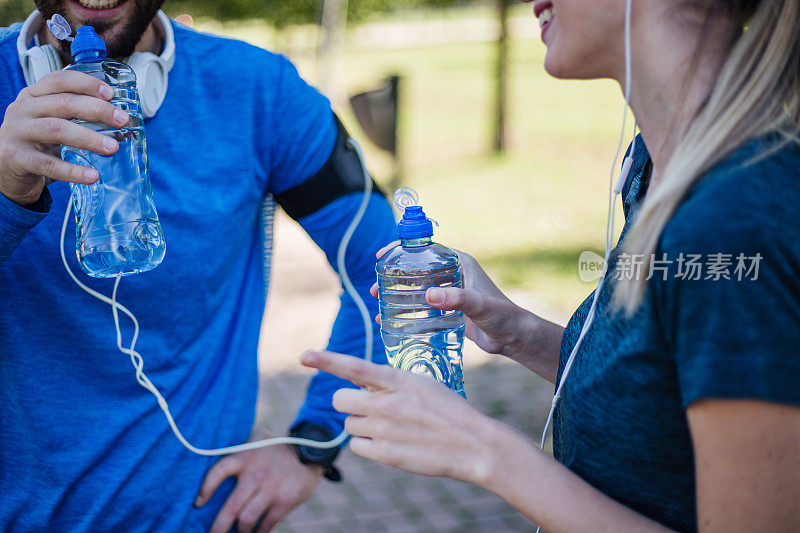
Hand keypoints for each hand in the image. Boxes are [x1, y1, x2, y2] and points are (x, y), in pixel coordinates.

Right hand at [0, 70, 128, 205]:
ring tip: (112, 148)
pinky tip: (92, 175)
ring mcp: (16, 132)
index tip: (111, 93)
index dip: (86, 84)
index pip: (59, 80)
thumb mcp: (51, 124)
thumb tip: (118, 119)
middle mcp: (23, 109)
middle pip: (63, 103)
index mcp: (33, 96)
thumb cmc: (36, 145)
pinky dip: (73, 170)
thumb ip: (74, 117)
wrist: (5, 172)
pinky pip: (48, 164)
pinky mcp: (16, 157)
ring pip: (57, 129)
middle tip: (122, 120)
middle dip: (96, 110)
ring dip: (88, 138)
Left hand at [195, 430, 322, 532]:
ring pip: (247, 519)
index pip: (219, 472)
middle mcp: (256, 474)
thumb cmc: (276, 447)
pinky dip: (259, 532)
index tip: (198, 503)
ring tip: (238, 532)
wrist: (309, 452)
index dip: (206, 488)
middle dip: (218, 527)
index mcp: (245, 457)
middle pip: (231, 508)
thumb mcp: (257, 438)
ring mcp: (271, 489)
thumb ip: (238, 442)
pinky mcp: (285, 501)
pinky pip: (266, 524)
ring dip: (241, 531)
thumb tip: (211, 440)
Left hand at [301, 350, 510, 486]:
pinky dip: (367, 446)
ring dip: (362, 424)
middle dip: (350, 402)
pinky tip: (390, 443)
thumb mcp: (421, 383)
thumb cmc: (449, 410)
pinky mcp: (384, 454)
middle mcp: (385, 403)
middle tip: (370, 407)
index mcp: (397, 380)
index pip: (353, 366)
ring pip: (348, 424)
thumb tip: (356, 380)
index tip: (304, 355)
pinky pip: (356, 447)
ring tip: (391, 427)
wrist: (472, 444)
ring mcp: (383, 429)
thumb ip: (388, 381)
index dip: (326, 360)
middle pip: (340, 399)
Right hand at [371, 243, 526, 356]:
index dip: (402, 251)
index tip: (382, 256)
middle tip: (373, 288)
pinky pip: (422, 308)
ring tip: (377, 303)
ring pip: (416, 289)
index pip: (426, 250)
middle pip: (416, 270)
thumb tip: (428, 295)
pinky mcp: (448, 312)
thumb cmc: (503, 316)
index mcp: (460, 263)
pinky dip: (406, 312)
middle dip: (393, 277)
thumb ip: (457, 299)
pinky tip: (391, 321)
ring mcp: (450, 294)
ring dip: (396, 295)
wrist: (514, 338)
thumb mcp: (479, 304)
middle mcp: (453, 275)